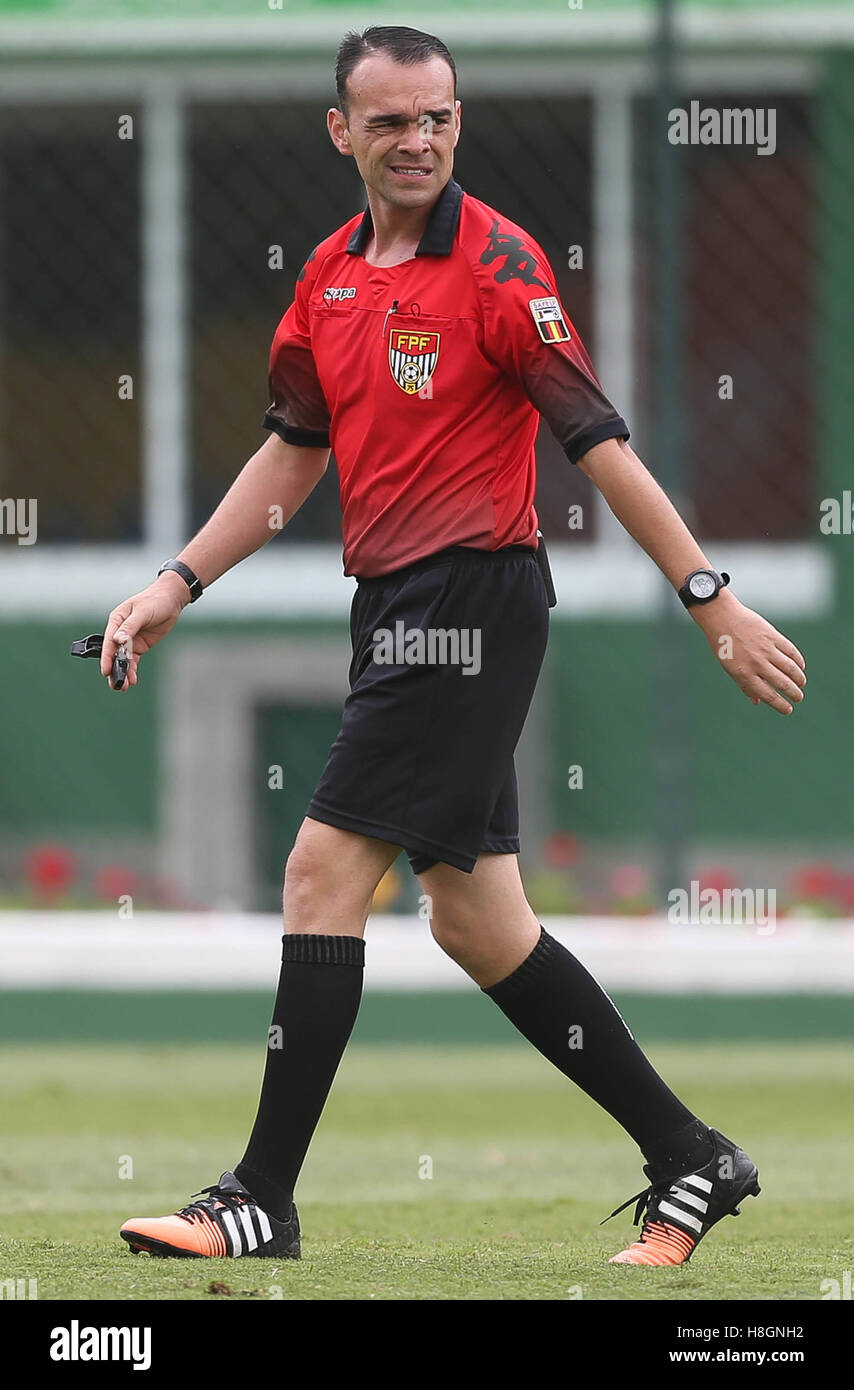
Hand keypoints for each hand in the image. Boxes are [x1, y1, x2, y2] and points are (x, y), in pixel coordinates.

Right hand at [100, 571, 188, 691]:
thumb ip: (129, 627)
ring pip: (123, 659)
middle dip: (114, 669)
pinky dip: (132, 670)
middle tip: (116, 684)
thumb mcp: (142, 612)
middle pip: (114, 653)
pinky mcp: (139, 645)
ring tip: (124, 686)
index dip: (106, 657)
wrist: (171, 600)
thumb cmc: (155, 601)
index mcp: (116, 620)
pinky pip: (133, 660)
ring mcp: (130, 640)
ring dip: (123, 673)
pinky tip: (133, 680)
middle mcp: (120, 631)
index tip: (105, 670)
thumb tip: (117, 640)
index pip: (109, 641)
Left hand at [693, 590, 806, 714]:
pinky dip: (798, 661)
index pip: (767, 694)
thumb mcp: (730, 668)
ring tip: (801, 684)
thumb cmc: (724, 646)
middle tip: (798, 698)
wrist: (722, 618)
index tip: (788, 710)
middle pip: (782, 683)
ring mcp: (766, 648)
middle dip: (794, 693)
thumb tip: (757, 701)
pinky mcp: (772, 636)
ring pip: (790, 668)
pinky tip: (801, 667)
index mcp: (744, 674)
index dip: (780, 705)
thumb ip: (744, 685)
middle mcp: (756, 663)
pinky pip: (790, 651)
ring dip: (799, 679)